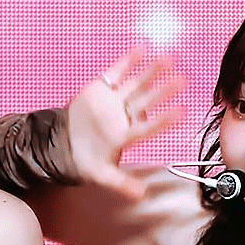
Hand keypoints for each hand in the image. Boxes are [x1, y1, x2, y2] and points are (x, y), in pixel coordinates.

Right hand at [67, 47, 185, 198]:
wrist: (60, 145)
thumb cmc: (86, 160)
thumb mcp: (101, 175)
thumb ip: (121, 184)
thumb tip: (141, 195)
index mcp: (126, 135)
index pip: (149, 127)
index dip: (164, 119)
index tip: (183, 111)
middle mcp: (125, 115)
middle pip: (147, 100)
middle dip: (164, 90)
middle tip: (183, 79)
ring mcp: (115, 101)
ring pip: (136, 84)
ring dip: (152, 71)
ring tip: (170, 58)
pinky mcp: (102, 88)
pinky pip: (116, 72)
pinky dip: (128, 61)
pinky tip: (142, 48)